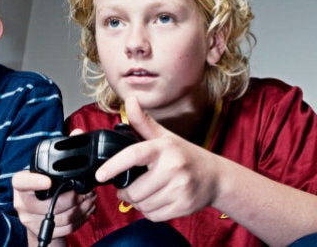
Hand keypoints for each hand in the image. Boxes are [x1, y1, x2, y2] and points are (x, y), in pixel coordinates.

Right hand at [12, 132, 95, 245]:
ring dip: (81, 209)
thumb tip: (77, 133)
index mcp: (21, 184)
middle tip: (86, 191)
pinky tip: (86, 210)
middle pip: (51, 204)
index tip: (48, 181)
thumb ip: (63, 150)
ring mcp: (30, 219)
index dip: (34, 182)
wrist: (36, 215)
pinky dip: (80, 220)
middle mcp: (22, 203)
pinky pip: (65, 229)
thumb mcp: (48, 169)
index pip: (21, 182)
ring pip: (62, 217)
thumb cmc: (43, 187)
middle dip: (74, 198)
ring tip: (89, 199)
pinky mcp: (41, 232)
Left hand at [95, 97, 221, 221]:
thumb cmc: (185, 155)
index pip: (134, 155)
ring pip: (143, 205)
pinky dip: (150, 212)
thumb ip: (143, 121)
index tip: (100, 175)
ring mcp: (180, 188)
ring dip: (138, 203)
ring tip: (146, 192)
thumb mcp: (164, 136)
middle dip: (126, 192)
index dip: (114, 165)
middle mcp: (172, 167)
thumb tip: (129, 99)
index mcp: (163, 148)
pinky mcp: (184, 206)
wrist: (215, 177)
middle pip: (134, 190)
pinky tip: (157, 201)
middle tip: (129, 187)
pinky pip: (154, 216)